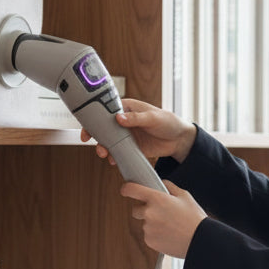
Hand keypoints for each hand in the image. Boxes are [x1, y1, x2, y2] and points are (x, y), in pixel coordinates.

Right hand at [80, 98, 196, 162]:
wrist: (179, 139)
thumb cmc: (168, 122)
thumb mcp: (153, 117)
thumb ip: (137, 118)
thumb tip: (119, 118)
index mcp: (127, 108)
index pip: (106, 111)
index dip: (95, 118)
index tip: (89, 128)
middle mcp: (124, 121)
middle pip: (104, 127)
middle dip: (97, 137)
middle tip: (98, 146)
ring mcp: (126, 134)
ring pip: (109, 141)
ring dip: (104, 148)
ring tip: (105, 155)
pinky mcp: (130, 146)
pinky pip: (118, 151)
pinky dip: (114, 156)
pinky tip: (114, 160)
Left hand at [120, 180, 206, 258]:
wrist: (199, 240)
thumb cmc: (194, 218)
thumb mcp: (185, 196)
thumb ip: (169, 187)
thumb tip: (161, 184)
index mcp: (157, 199)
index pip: (132, 190)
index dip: (127, 189)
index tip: (126, 190)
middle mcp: (149, 213)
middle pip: (136, 210)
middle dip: (144, 210)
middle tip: (161, 213)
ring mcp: (148, 228)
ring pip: (144, 223)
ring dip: (153, 223)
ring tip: (170, 225)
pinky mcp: (149, 241)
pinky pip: (148, 235)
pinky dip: (156, 234)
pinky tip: (169, 234)